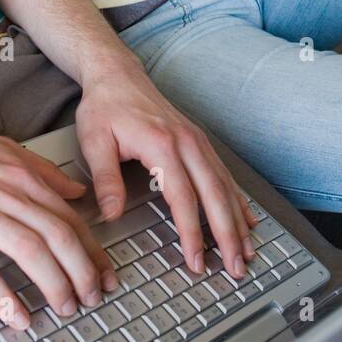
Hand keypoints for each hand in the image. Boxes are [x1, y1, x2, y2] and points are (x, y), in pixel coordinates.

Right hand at [0, 114, 118, 328]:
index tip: (104, 274)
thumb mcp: (2, 148)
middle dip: (82, 272)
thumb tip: (77, 191)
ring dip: (53, 284)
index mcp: (20, 175)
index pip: (69, 217)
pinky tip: (17, 317)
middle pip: (57, 236)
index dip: (92, 250)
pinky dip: (2, 296)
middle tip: (92, 298)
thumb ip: (42, 171)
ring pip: (29, 251)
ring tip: (64, 309)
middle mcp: (4, 193)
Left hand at [72, 56, 258, 280]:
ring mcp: (197, 141)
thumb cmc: (105, 106)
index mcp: (162, 144)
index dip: (192, 232)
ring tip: (247, 252)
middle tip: (237, 267)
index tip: (196, 260)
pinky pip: (225, 174)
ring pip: (225, 186)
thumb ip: (106, 179)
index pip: (183, 198)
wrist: (117, 74)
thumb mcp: (94, 141)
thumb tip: (112, 214)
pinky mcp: (199, 142)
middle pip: (215, 195)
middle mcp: (187, 143)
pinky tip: (247, 219)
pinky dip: (238, 199)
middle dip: (228, 235)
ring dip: (238, 221)